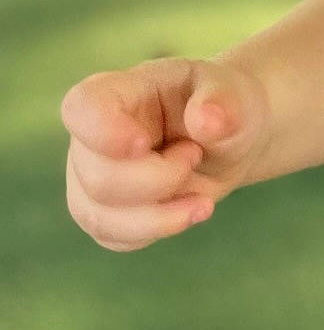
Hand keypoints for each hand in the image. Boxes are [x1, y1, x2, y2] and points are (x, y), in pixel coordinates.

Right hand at [61, 55, 272, 251]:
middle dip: (161, 179)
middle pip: (99, 177)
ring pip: (99, 216)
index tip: (143, 143)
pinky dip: (159, 229)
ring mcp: (91, 177)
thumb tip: (207, 120)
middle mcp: (93, 136)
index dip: (104, 132)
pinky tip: (191, 210)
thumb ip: (223, 102)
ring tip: (203, 197)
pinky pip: (115, 238)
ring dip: (160, 215)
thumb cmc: (224, 107)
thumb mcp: (234, 95)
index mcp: (119, 92)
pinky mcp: (104, 214)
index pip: (82, 108)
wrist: (230, 140)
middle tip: (195, 155)